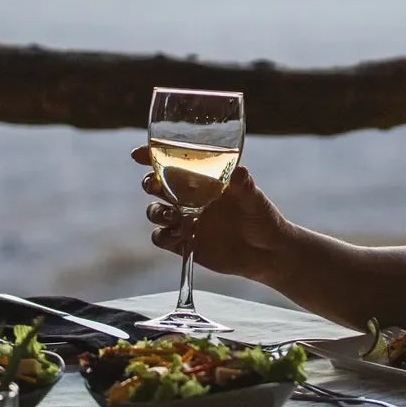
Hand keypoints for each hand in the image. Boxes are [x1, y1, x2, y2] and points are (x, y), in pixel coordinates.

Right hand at [133, 144, 293, 283]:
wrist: (268, 252)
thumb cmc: (263, 216)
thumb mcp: (254, 198)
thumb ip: (244, 185)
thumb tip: (239, 171)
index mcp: (203, 180)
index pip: (172, 164)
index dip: (151, 156)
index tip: (137, 154)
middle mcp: (190, 198)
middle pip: (156, 186)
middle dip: (149, 183)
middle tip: (153, 185)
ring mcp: (185, 221)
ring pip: (155, 212)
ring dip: (156, 211)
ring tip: (173, 216)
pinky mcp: (185, 244)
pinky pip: (162, 239)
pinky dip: (164, 236)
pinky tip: (177, 237)